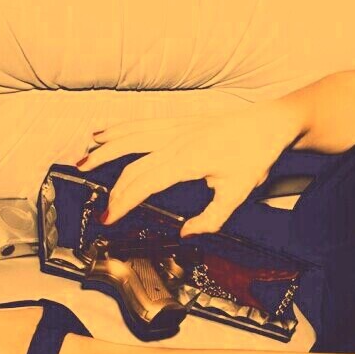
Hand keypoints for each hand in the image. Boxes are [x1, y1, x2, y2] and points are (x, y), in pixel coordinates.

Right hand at [77, 100, 301, 235]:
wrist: (272, 123)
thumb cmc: (257, 155)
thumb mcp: (240, 192)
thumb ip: (213, 217)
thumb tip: (187, 233)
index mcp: (191, 158)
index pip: (147, 181)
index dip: (125, 200)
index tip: (110, 218)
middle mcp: (179, 139)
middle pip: (134, 163)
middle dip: (113, 187)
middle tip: (101, 209)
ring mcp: (178, 127)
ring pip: (132, 137)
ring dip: (105, 150)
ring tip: (82, 163)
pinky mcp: (180, 121)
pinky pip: (143, 124)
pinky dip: (120, 129)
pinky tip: (103, 134)